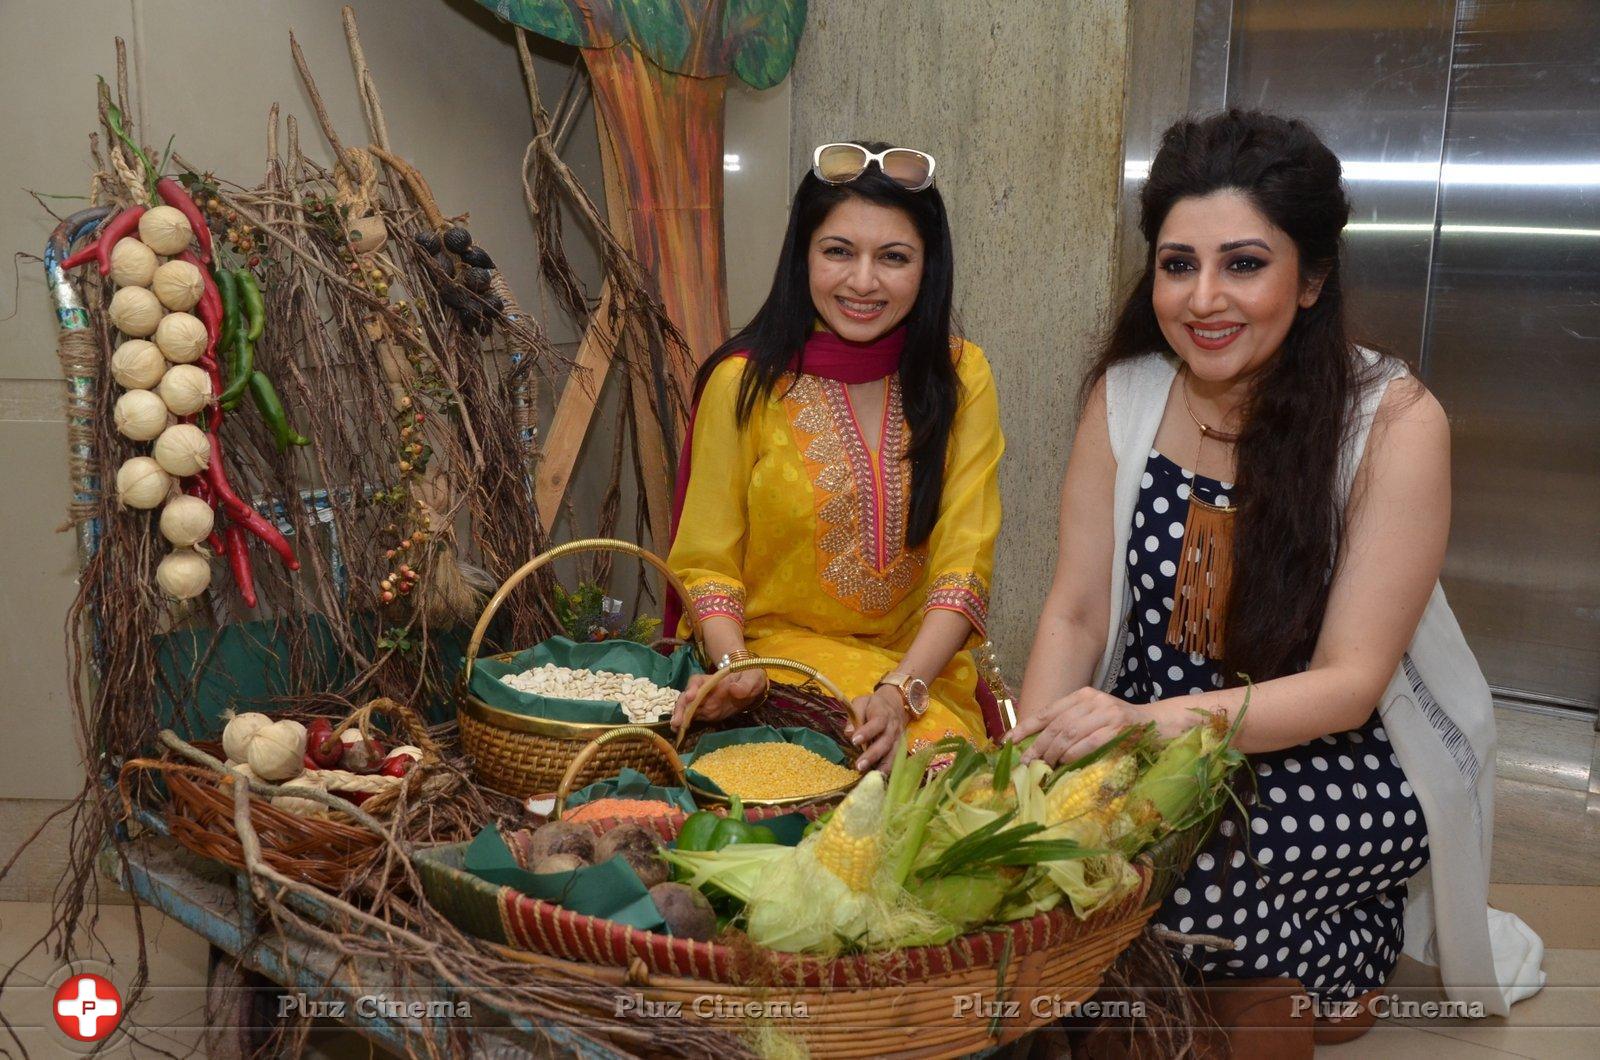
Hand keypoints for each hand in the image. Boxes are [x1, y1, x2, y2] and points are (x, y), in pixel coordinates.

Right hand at [671, 669, 767, 730]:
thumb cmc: (750, 678)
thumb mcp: (752, 679)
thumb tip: (734, 690)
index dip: (692, 688)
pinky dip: (685, 724)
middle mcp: (703, 691)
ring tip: (675, 728)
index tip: (691, 697)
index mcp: (712, 680)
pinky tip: (679, 731)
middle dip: (681, 708)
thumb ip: (744, 685)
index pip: (697, 681)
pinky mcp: (705, 713)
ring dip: (680, 718)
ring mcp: (703, 702)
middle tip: (677, 721)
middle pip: (687, 697)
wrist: (751, 687)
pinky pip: (693, 718)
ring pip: (687, 709)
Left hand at [846, 686, 907, 772]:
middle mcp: (893, 727)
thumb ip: (854, 716)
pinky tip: (881, 778)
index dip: (867, 732)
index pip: (877, 722)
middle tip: (859, 766)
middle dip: (873, 755)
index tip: (855, 741)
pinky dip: (890, 769)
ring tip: (873, 777)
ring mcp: (899, 738)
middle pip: (885, 742)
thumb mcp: (861, 702)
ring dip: (884, 766)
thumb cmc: (873, 704)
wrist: (895, 703)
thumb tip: (849, 733)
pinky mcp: (901, 746)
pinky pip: (897, 759)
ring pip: (894, 753)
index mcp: (883, 713)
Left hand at [1005, 687, 1151, 766]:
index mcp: (1083, 695)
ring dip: (1053, 753)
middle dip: (1037, 746)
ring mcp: (1107, 712)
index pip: (1048, 711)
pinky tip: (1065, 763)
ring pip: (1070, 733)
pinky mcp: (1119, 727)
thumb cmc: (1122, 725)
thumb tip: (1039, 746)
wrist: (1160, 724)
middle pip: (1056, 725)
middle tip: (1025, 764)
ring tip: (1043, 767)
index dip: (1026, 726)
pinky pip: (1090, 742)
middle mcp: (1093, 700)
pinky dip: (1074, 754)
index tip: (1008, 741)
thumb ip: (1071, 725)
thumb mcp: (1094, 717)